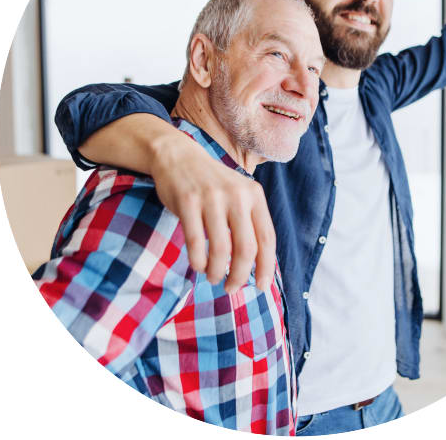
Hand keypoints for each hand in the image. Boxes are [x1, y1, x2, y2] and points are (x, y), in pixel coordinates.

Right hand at [149, 130, 275, 293]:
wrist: (178, 156)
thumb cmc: (212, 185)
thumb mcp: (239, 194)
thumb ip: (250, 222)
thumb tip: (260, 266)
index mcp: (254, 195)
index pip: (267, 238)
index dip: (266, 267)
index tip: (261, 287)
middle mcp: (237, 195)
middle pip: (246, 248)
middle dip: (240, 276)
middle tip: (232, 288)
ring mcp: (212, 197)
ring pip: (221, 249)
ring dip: (217, 272)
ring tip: (214, 278)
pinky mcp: (188, 201)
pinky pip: (195, 242)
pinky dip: (198, 261)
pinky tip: (199, 266)